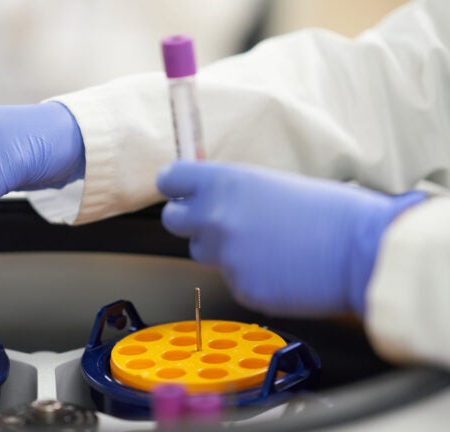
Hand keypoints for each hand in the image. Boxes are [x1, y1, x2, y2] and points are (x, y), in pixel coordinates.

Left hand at [157, 161, 424, 316]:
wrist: (365, 252)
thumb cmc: (331, 212)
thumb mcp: (273, 183)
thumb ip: (232, 190)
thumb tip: (207, 191)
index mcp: (224, 183)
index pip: (170, 179)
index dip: (176, 186)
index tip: (181, 190)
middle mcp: (216, 218)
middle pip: (173, 220)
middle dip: (191, 220)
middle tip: (217, 220)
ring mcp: (226, 256)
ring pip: (203, 252)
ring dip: (221, 249)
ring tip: (264, 244)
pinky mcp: (241, 288)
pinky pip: (233, 279)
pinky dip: (250, 275)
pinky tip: (280, 267)